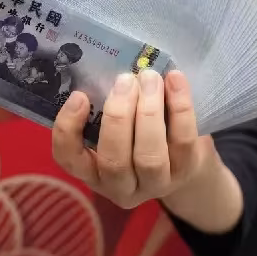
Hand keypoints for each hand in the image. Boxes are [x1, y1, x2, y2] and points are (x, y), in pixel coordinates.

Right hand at [52, 69, 214, 208]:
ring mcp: (156, 184)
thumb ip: (108, 109)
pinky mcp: (186, 171)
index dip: (68, 130)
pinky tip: (175, 80)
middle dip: (118, 116)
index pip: (69, 160)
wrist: (187, 161)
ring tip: (150, 78)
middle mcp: (121, 187)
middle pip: (114, 160)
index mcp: (94, 173)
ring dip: (148, 113)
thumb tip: (109, 68)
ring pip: (149, 157)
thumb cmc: (142, 136)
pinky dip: (180, 108)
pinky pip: (183, 141)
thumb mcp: (120, 129)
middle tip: (125, 80)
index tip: (79, 96)